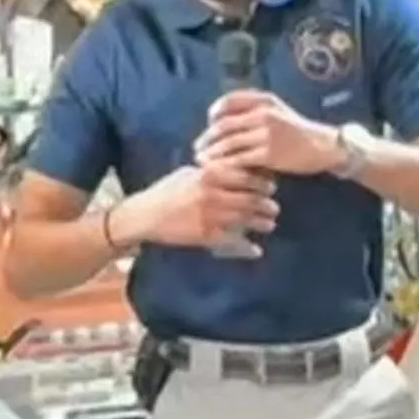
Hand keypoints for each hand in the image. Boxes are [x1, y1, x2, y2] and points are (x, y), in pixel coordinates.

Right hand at [118, 164, 278, 254]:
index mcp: (209, 173)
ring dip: (262, 222)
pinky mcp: (205, 235)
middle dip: (267, 204)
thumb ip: (214, 170)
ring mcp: (210, 215)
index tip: (271, 187)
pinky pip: (233, 241)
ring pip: (246, 219)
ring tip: (269, 224)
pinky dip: (247, 247)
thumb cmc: (167, 191)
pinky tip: (255, 249)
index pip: (246, 176)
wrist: (145, 215)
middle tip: (273, 207)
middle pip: (250, 198)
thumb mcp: (189, 173)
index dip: (263, 182)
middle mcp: (212, 193)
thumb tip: (239, 168)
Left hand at [195, 90, 343, 174]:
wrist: (323, 146)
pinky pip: (239, 160)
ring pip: (228, 144)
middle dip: (207, 138)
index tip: (208, 124)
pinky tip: (218, 172)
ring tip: (202, 162)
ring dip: (212, 154)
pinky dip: (225, 166)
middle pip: (224, 125)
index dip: (214, 113)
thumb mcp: (278, 110)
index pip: (229, 102)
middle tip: (196, 148)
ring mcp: (266, 134)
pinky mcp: (269, 154)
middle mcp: (263, 114)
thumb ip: (255, 109)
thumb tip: (223, 117)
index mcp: (264, 101)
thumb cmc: (298, 130)